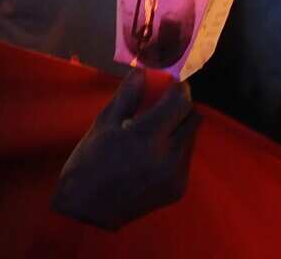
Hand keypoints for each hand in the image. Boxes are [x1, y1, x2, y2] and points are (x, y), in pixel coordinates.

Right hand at [52, 69, 201, 229]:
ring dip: (180, 127)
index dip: (179, 88)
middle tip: (164, 105)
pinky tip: (155, 152)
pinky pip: (186, 158)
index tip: (172, 83)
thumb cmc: (90, 162)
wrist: (88, 210)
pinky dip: (176, 148)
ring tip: (156, 130)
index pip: (179, 102)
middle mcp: (168, 155)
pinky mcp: (179, 188)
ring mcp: (176, 174)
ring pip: (192, 137)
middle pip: (193, 118)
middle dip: (182, 107)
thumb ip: (127, 96)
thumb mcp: (103, 124)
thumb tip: (142, 71)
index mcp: (146, 136)